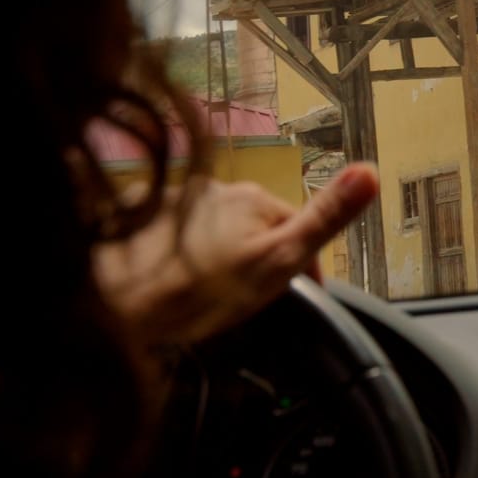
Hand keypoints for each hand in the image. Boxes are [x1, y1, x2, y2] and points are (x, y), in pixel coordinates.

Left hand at [95, 163, 379, 345]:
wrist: (109, 304)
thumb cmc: (196, 293)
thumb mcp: (276, 263)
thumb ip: (324, 219)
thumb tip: (369, 171)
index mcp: (255, 199)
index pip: (296, 230)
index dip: (306, 270)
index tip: (299, 303)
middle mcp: (215, 189)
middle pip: (253, 228)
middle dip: (256, 260)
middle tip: (242, 305)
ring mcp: (173, 200)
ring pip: (213, 231)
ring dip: (216, 257)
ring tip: (202, 299)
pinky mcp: (138, 217)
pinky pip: (175, 235)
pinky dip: (179, 255)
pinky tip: (169, 286)